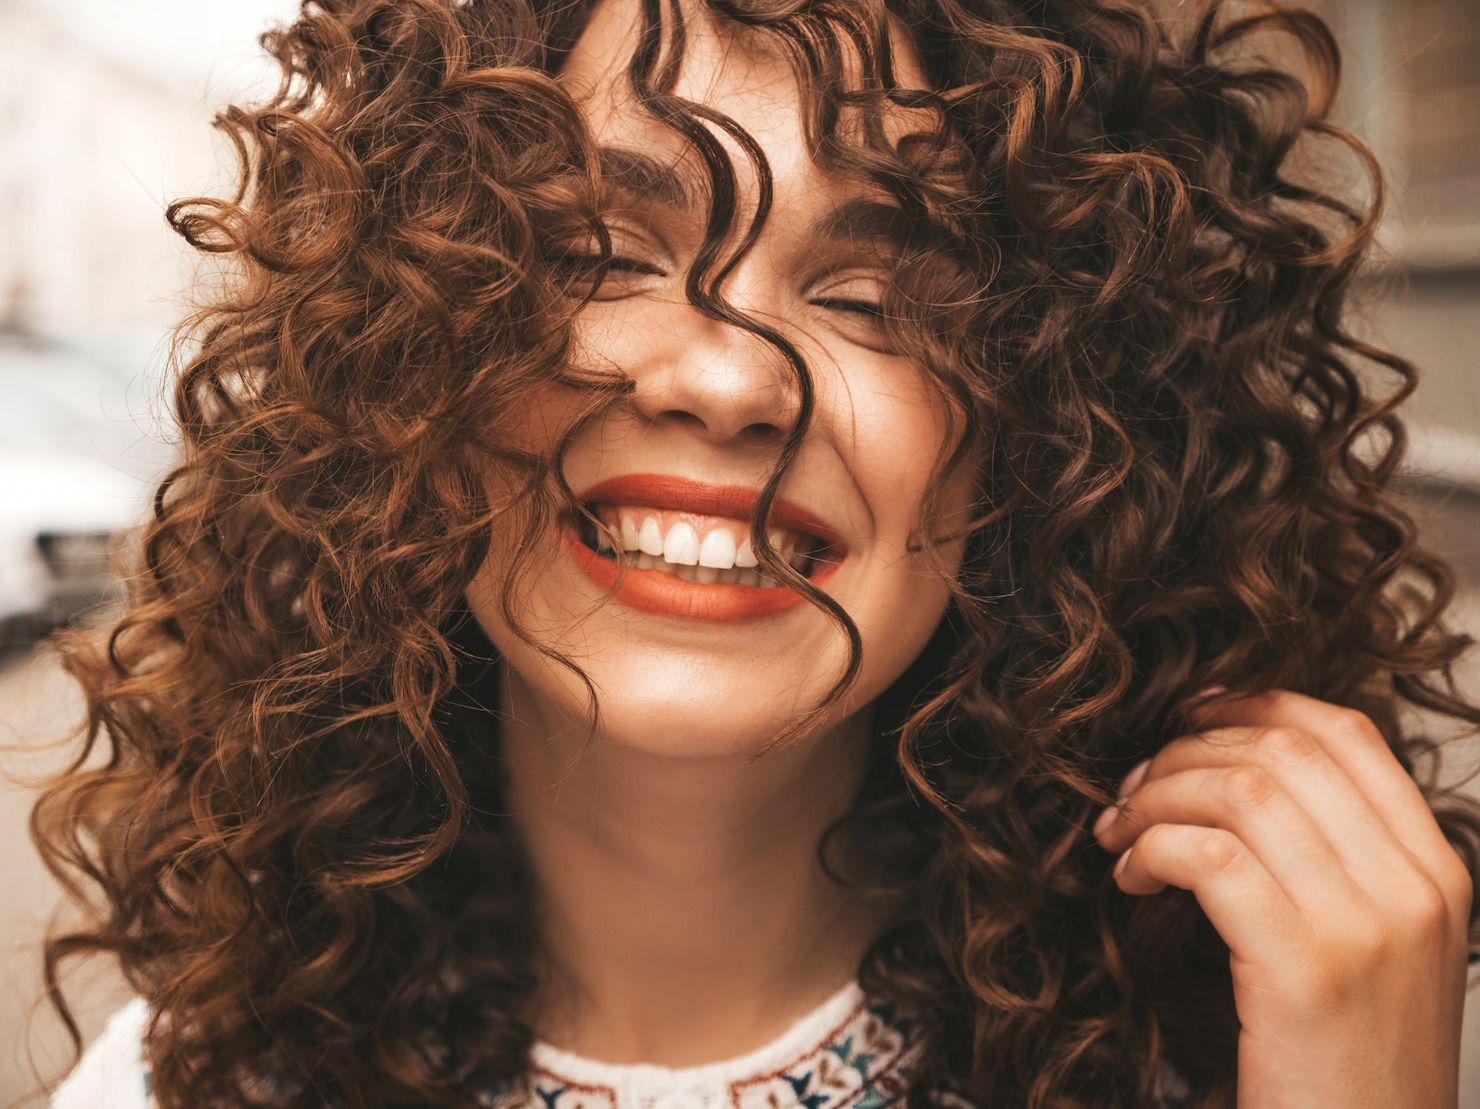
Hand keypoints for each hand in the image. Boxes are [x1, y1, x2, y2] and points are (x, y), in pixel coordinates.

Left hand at [1093, 690, 1472, 1107]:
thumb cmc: (1350, 1064)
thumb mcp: (1375, 948)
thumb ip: (1334, 860)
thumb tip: (1235, 770)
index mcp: (1436, 872)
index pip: (1347, 734)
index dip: (1255, 704)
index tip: (1189, 717)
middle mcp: (1414, 888)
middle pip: (1283, 749)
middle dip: (1185, 751)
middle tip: (1131, 787)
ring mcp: (1366, 926)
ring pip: (1240, 790)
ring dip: (1156, 796)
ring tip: (1120, 832)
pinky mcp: (1306, 968)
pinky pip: (1208, 857)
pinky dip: (1152, 849)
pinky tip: (1131, 877)